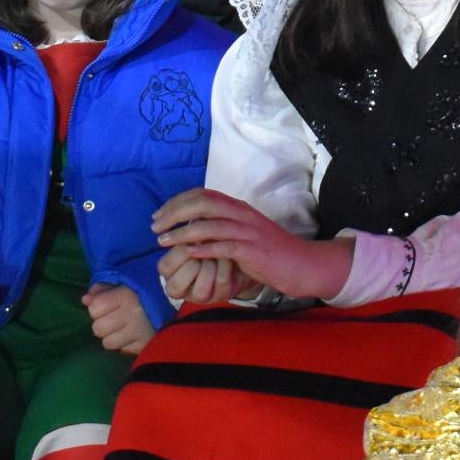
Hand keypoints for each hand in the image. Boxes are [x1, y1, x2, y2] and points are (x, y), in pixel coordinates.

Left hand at [83, 284, 155, 354]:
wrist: (178, 302)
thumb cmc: (147, 289)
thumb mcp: (126, 282)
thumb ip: (103, 289)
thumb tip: (85, 300)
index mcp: (125, 296)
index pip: (94, 309)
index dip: (97, 308)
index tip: (107, 305)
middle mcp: (131, 315)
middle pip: (98, 329)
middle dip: (103, 324)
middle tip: (113, 319)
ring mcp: (139, 332)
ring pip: (108, 343)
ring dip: (112, 337)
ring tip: (122, 329)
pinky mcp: (145, 346)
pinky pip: (123, 350)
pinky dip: (124, 344)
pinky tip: (132, 336)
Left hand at [152, 189, 351, 300]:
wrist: (303, 264)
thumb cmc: (271, 254)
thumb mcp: (245, 235)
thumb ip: (223, 230)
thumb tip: (194, 231)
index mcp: (238, 208)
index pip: (203, 195)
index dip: (178, 202)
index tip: (160, 215)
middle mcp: (242, 214)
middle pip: (202, 203)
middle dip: (174, 212)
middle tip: (155, 225)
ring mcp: (248, 232)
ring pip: (209, 224)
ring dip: (182, 232)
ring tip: (163, 241)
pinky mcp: (253, 251)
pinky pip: (224, 246)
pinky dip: (203, 248)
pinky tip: (188, 253)